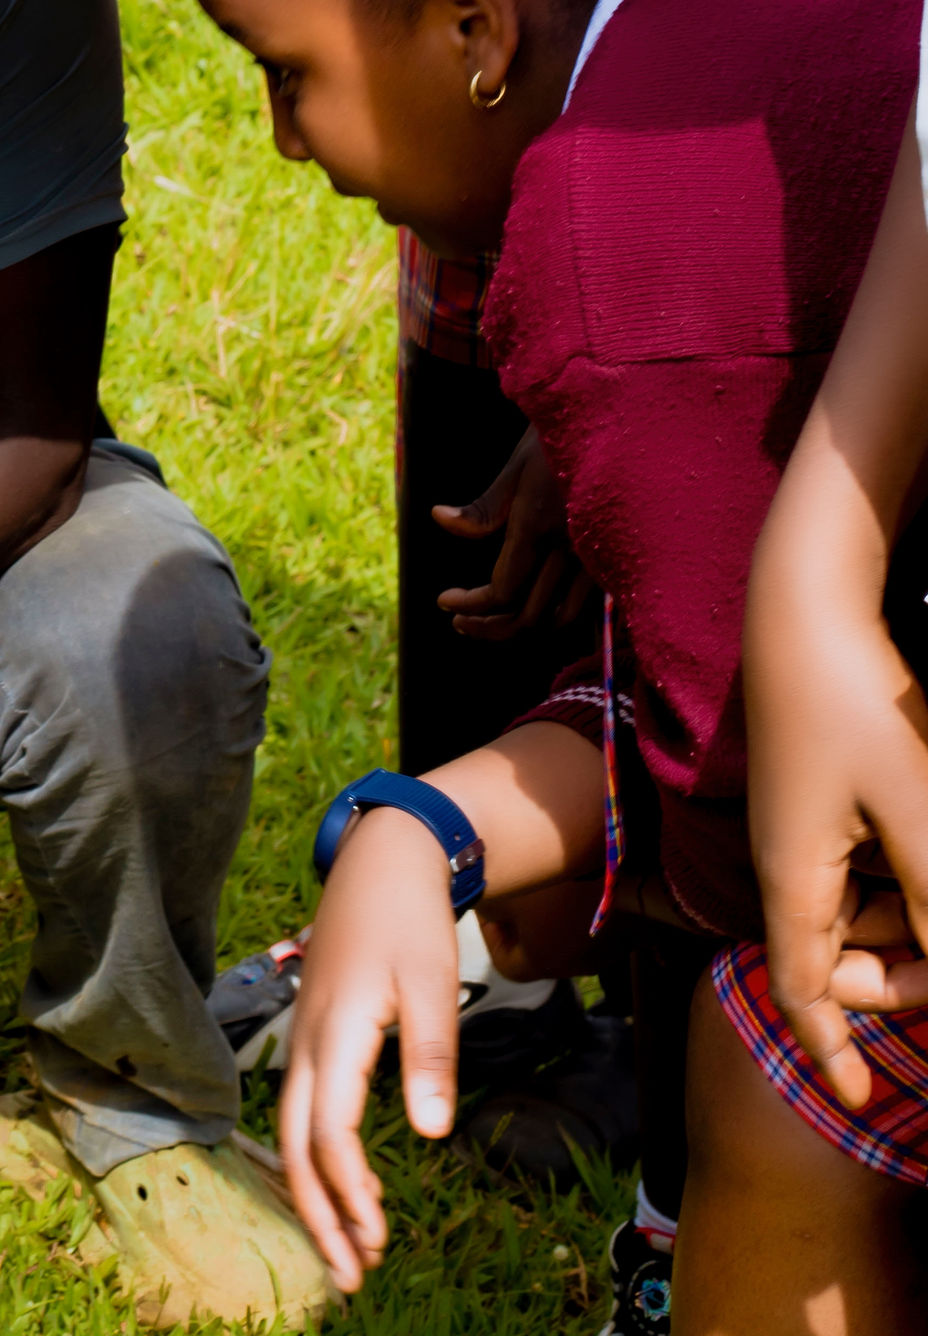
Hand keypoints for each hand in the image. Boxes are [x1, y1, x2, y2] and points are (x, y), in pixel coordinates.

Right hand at [278, 806, 459, 1291]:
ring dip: (316, 1195)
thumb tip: (432, 1133)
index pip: (331, 1131)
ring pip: (293, 1133)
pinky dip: (317, 1160)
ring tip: (350, 1249)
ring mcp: (304, 1037)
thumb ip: (430, 1056)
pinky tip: (350, 1185)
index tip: (378, 1238)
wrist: (381, 859)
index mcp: (336, 1030)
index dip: (350, 1191)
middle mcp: (308, 1040)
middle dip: (319, 1215)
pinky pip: (303, 1112)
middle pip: (296, 1145)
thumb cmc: (408, 919)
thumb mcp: (431, 982)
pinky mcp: (313, 1036)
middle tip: (352, 1278)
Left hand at [433, 429, 593, 643]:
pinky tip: (536, 604)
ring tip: (492, 619)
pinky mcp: (612, 558)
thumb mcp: (516, 468)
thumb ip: (483, 508)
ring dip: (523, 626)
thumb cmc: (562, 440)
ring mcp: (596, 558)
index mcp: (538, 527)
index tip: (444, 601)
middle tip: (459, 621)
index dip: (470, 605)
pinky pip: (583, 604)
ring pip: (559, 617)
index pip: (502, 591)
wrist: (621, 427)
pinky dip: (555, 614)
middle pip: (529, 616)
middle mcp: (570, 551)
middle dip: (489, 626)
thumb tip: (438, 518)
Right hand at [750, 598, 927, 1105]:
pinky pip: (857, 868)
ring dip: (904, 926)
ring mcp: (801, 828)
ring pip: (854, 913)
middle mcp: (787, 861)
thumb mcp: (915, 812)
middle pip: (836, 960)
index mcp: (793, 876)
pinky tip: (921, 839)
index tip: (861, 1097)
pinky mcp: (819, 799)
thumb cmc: (853, 703)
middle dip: (896, 980)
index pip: (802, 991)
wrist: (804, 604)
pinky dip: (896, 881)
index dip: (829, 1050)